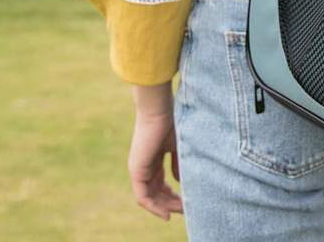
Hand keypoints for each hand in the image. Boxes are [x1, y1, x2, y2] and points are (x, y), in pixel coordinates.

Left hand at [128, 83, 183, 219]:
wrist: (158, 109)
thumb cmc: (171, 121)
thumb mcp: (178, 145)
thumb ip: (178, 163)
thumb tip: (180, 181)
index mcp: (153, 158)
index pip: (161, 183)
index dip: (173, 194)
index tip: (187, 200)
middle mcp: (144, 166)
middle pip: (156, 192)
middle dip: (171, 202)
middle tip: (186, 209)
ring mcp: (139, 169)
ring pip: (150, 197)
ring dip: (164, 206)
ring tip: (180, 211)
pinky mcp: (136, 172)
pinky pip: (143, 197)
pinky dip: (154, 207)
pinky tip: (166, 213)